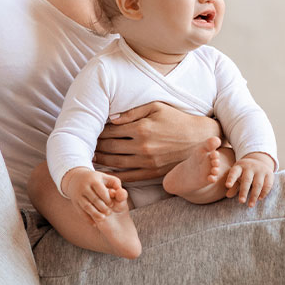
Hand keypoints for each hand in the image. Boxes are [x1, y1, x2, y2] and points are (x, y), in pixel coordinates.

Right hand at [61, 167, 127, 223]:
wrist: (75, 179)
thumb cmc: (95, 180)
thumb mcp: (104, 178)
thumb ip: (115, 183)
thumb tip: (120, 191)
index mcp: (93, 180)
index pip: (101, 190)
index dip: (107, 198)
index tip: (112, 204)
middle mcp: (84, 187)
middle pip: (94, 199)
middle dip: (102, 207)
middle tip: (109, 212)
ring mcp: (78, 195)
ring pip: (86, 206)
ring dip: (95, 214)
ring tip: (103, 219)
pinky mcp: (75, 202)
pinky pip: (81, 212)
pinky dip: (87, 219)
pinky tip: (94, 224)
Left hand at [93, 102, 222, 181]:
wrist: (198, 139)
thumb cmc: (177, 119)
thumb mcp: (156, 107)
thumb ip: (132, 112)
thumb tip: (111, 118)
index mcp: (141, 128)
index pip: (111, 131)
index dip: (98, 131)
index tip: (91, 131)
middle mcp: (142, 146)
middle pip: (110, 147)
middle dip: (96, 145)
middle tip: (86, 145)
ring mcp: (147, 161)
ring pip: (116, 162)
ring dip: (101, 160)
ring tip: (91, 157)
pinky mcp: (152, 172)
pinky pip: (128, 176)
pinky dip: (114, 175)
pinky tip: (105, 173)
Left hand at [224, 152, 274, 206]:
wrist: (259, 160)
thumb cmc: (244, 171)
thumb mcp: (237, 175)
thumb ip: (233, 185)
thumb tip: (227, 195)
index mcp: (240, 167)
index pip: (234, 172)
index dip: (231, 179)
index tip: (227, 186)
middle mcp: (250, 167)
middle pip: (247, 180)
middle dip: (244, 191)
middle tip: (241, 202)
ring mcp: (260, 170)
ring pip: (258, 184)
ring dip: (254, 195)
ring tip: (250, 205)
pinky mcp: (269, 174)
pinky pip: (267, 185)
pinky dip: (264, 192)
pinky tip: (259, 199)